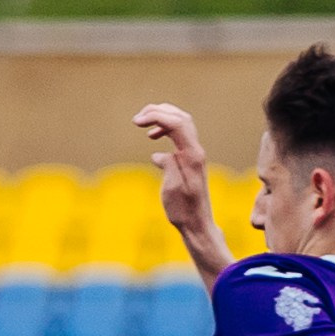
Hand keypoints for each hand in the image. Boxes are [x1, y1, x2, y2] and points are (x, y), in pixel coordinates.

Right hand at [134, 103, 213, 236]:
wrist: (197, 224)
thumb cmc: (183, 211)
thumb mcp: (172, 190)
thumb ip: (168, 166)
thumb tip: (158, 153)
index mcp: (192, 156)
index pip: (177, 123)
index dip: (156, 116)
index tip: (137, 122)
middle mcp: (196, 151)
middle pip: (180, 117)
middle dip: (158, 112)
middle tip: (137, 119)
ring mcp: (194, 154)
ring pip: (181, 123)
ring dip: (162, 117)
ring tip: (143, 123)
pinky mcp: (190, 159)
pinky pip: (179, 135)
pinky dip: (165, 129)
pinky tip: (152, 138)